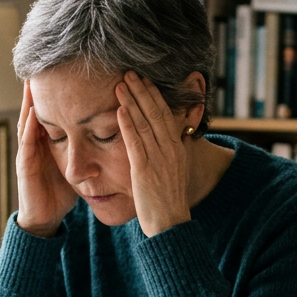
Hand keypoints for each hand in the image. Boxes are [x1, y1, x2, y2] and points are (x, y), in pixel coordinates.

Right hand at [15, 80, 76, 237]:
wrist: (45, 218)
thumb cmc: (59, 193)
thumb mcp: (75, 167)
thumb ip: (85, 151)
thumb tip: (107, 137)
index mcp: (48, 143)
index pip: (52, 113)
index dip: (56, 95)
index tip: (65, 73)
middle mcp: (36, 144)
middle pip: (37, 111)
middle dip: (40, 91)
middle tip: (43, 67)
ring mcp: (28, 154)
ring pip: (28, 121)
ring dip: (30, 102)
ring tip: (33, 82)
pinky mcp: (25, 166)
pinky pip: (27, 142)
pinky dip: (29, 126)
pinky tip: (33, 112)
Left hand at [116, 72, 192, 237]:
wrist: (170, 224)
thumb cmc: (167, 200)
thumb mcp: (171, 171)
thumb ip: (166, 152)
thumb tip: (164, 138)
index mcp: (176, 148)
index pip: (165, 115)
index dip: (154, 95)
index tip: (144, 80)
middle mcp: (170, 150)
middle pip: (156, 113)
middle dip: (142, 91)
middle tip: (129, 72)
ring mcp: (158, 159)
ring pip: (145, 123)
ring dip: (132, 101)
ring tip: (121, 84)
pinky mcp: (144, 171)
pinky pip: (136, 143)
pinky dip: (128, 125)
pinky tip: (120, 110)